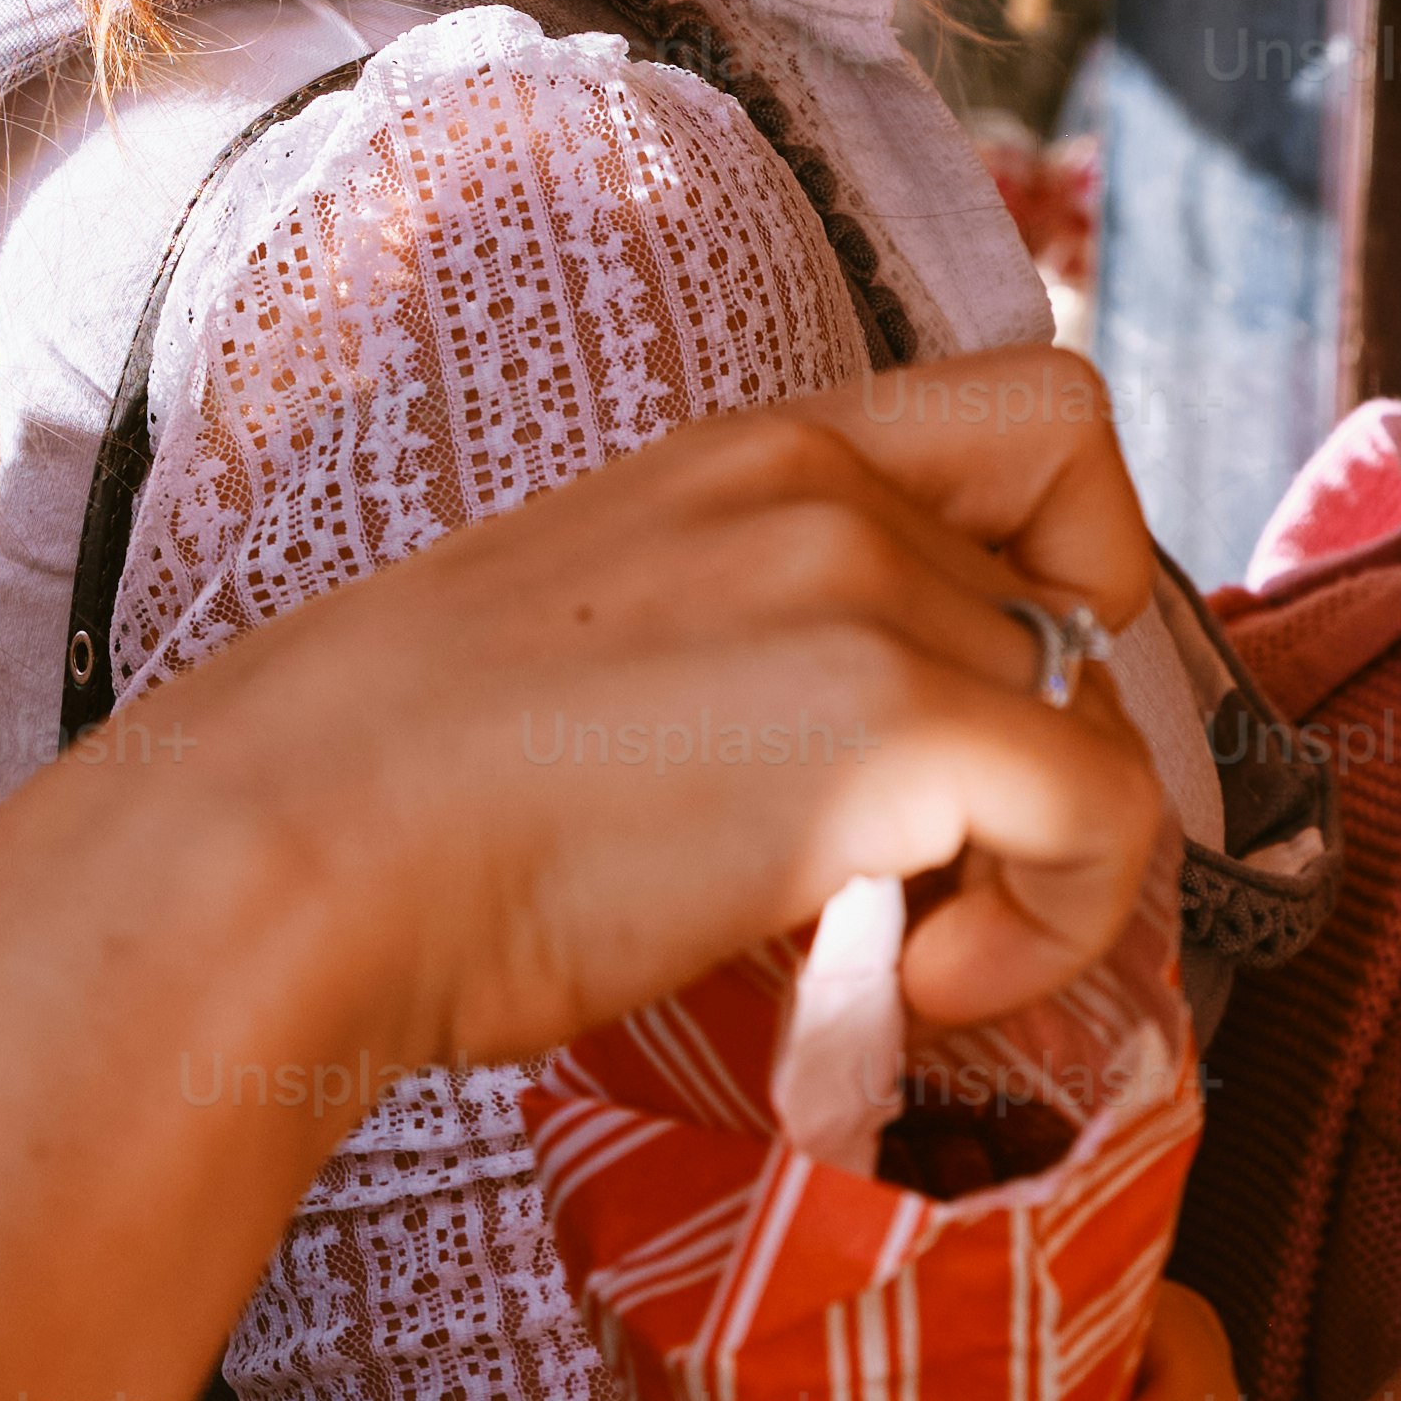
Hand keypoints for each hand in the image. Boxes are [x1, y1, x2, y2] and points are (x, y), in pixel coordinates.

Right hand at [115, 354, 1176, 1073]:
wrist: (294, 848)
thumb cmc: (393, 797)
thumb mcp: (598, 642)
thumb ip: (746, 645)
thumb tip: (850, 783)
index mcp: (753, 449)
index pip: (1048, 414)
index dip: (1085, 561)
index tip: (1008, 698)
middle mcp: (826, 486)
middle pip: (1082, 616)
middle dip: (1042, 767)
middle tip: (934, 882)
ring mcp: (861, 592)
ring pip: (1106, 731)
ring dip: (1037, 868)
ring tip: (899, 955)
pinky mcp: (889, 724)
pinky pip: (1103, 822)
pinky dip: (1058, 928)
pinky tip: (919, 986)